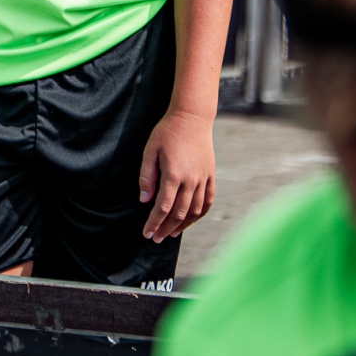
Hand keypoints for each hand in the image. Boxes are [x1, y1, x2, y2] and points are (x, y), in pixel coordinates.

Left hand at [138, 108, 216, 241]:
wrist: (192, 118)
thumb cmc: (167, 132)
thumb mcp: (150, 150)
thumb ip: (147, 176)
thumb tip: (144, 200)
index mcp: (173, 175)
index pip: (163, 207)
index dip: (154, 223)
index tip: (147, 234)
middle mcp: (191, 180)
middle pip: (179, 213)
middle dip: (166, 228)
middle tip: (156, 238)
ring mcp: (203, 178)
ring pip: (195, 210)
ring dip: (184, 225)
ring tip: (172, 233)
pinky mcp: (211, 175)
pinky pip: (208, 200)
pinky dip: (200, 213)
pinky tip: (192, 219)